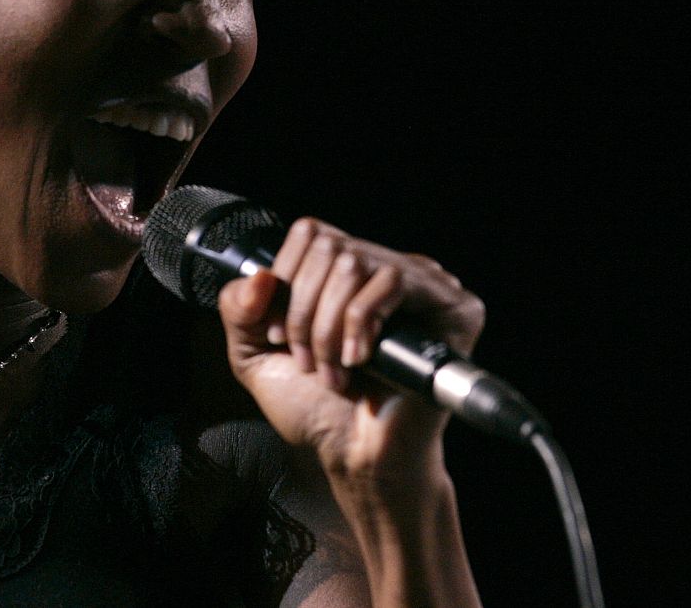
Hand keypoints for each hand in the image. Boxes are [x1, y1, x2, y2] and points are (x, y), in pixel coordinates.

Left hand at [217, 218, 485, 483]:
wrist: (355, 457)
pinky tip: (361, 359)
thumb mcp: (256, 355)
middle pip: (329, 247)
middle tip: (308, 362)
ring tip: (335, 370)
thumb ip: (239, 310)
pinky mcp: (451, 306)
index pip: (311, 232)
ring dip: (330, 325)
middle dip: (305, 312)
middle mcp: (386, 269)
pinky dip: (361, 322)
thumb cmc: (316, 409)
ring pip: (355, 263)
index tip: (279, 334)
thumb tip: (260, 276)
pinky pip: (394, 280)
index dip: (285, 280)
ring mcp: (423, 285)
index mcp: (346, 272)